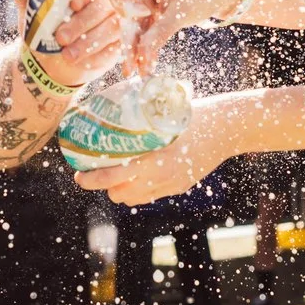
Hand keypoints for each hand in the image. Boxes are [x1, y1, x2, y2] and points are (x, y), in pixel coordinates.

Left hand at [14, 0, 123, 92]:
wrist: (48, 59)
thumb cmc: (42, 25)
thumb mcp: (28, 7)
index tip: (72, 3)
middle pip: (105, 3)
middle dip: (82, 21)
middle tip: (61, 37)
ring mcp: (117, 20)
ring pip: (112, 27)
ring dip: (89, 42)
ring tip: (68, 55)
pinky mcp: (120, 43)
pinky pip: (116, 48)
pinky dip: (99, 56)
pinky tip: (84, 62)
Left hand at [76, 94, 243, 204]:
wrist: (226, 129)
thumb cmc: (194, 114)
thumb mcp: (163, 114)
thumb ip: (140, 116)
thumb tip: (110, 105)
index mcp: (154, 159)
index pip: (113, 177)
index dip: (91, 180)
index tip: (79, 176)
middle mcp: (160, 177)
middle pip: (119, 194)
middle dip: (104, 187)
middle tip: (94, 175)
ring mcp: (170, 185)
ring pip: (133, 199)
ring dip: (120, 191)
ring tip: (115, 176)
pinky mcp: (178, 188)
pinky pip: (150, 197)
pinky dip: (138, 191)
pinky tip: (136, 178)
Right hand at [110, 0, 240, 73]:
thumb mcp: (181, 13)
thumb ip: (160, 32)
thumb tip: (142, 55)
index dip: (124, 3)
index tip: (144, 15)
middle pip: (122, 10)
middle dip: (127, 39)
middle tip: (131, 65)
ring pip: (131, 25)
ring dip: (134, 48)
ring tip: (135, 71)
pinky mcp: (150, 10)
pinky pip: (142, 30)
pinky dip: (145, 46)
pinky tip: (146, 65)